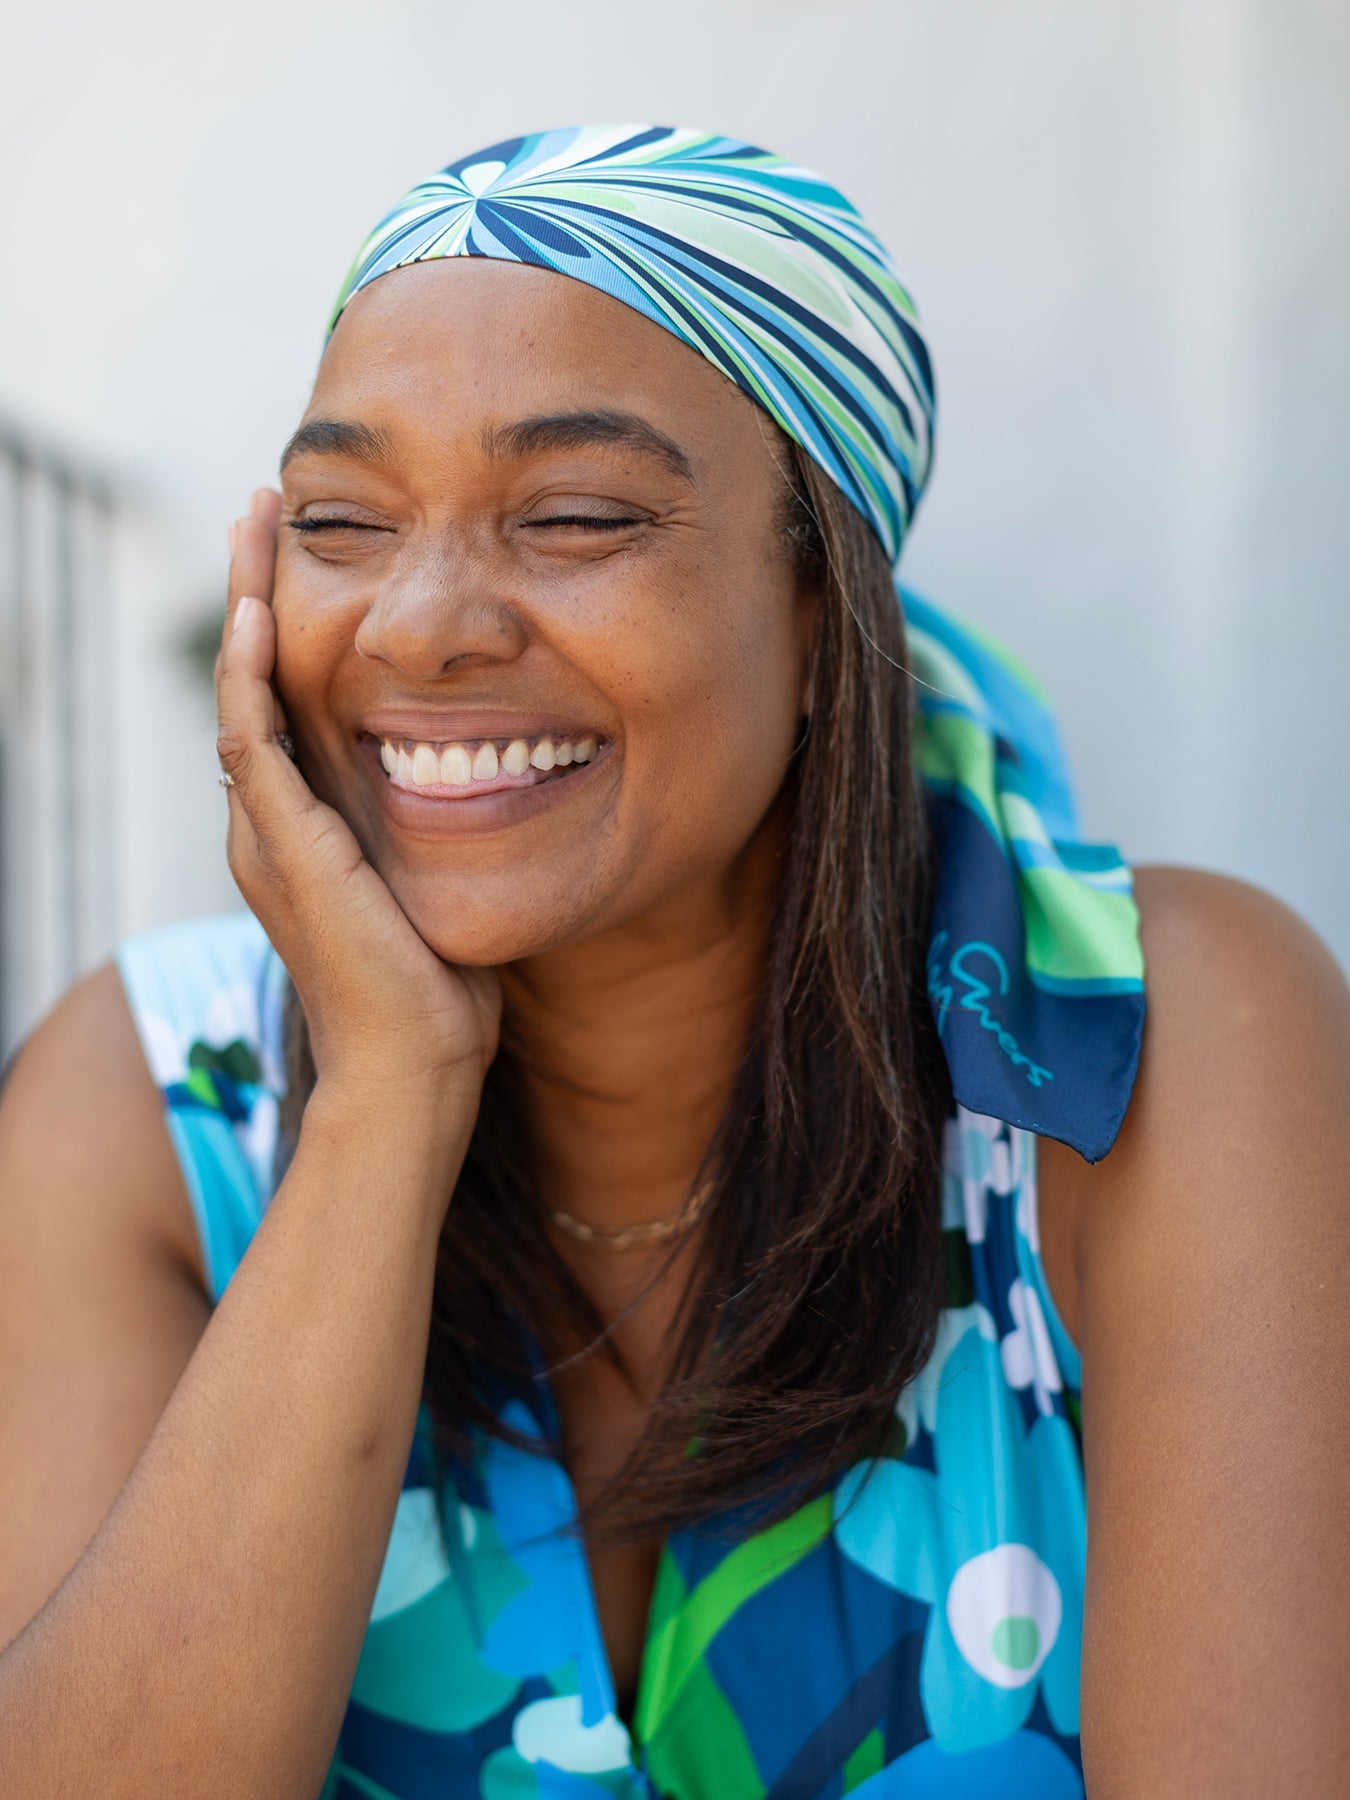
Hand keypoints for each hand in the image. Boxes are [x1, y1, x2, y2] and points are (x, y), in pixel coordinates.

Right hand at [215, 491, 501, 1102]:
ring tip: (253, 523)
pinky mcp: (287, 851)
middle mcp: (273, 823)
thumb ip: (439, 828)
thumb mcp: (437, 884)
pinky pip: (254, 743)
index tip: (317, 550)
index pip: (288, 699)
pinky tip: (256, 613)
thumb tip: (494, 779)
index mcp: (306, 827)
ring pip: (241, 694)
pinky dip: (250, 676)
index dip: (293, 621)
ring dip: (246, 604)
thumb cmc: (440, 993)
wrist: (415, 1071)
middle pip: (253, 678)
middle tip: (266, 503)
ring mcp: (271, 836)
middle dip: (258, 586)